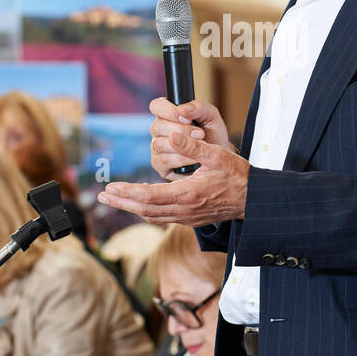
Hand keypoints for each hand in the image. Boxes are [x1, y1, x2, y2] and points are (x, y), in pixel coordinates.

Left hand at [98, 131, 248, 227]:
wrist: (254, 199)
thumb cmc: (238, 176)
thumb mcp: (216, 155)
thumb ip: (191, 146)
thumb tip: (169, 136)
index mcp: (187, 194)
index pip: (147, 196)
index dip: (126, 192)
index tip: (110, 186)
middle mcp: (184, 210)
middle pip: (143, 210)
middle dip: (121, 202)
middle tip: (102, 195)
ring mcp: (187, 218)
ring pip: (151, 216)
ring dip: (131, 208)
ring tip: (115, 199)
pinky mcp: (191, 219)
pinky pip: (162, 217)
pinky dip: (146, 211)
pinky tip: (139, 205)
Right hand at [147, 97, 234, 178]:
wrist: (219, 158)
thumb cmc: (212, 134)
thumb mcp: (211, 116)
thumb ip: (198, 107)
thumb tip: (181, 109)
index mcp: (167, 113)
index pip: (156, 106)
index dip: (169, 111)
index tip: (187, 119)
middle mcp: (158, 129)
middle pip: (157, 126)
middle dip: (181, 131)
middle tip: (201, 134)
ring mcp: (156, 147)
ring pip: (159, 144)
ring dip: (182, 146)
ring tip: (200, 146)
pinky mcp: (159, 164)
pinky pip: (163, 161)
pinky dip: (182, 159)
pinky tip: (194, 159)